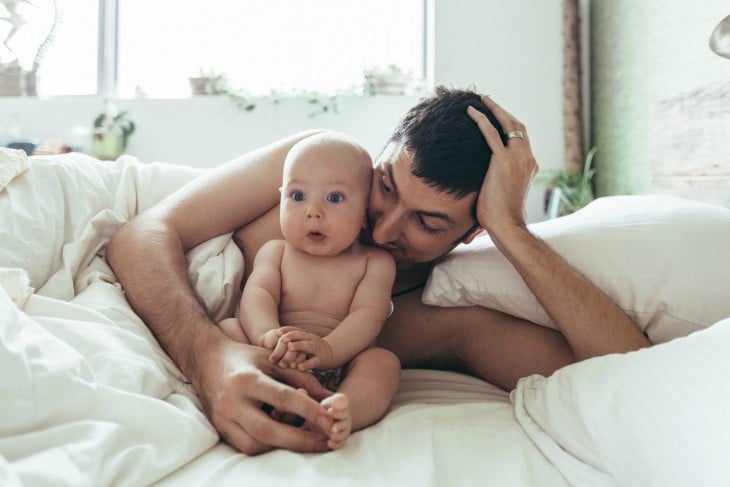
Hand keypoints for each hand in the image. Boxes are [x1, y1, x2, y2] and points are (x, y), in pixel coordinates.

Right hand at [194, 335, 332, 454]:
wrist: (206, 360)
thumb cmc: (246, 358)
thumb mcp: (274, 361)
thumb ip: (303, 380)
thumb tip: (332, 400)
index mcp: (246, 379)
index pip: (282, 398)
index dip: (308, 410)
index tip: (330, 419)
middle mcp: (231, 401)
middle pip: (268, 430)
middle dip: (300, 440)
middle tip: (326, 441)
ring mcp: (223, 418)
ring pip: (255, 444)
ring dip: (284, 446)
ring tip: (308, 440)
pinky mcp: (220, 429)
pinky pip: (246, 446)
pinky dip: (268, 446)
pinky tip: (284, 439)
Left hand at [270, 326, 333, 370]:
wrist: (332, 353)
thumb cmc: (312, 349)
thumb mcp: (304, 342)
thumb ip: (293, 341)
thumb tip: (274, 342)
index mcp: (306, 335)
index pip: (296, 330)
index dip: (287, 330)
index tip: (277, 332)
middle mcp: (311, 340)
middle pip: (301, 336)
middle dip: (292, 336)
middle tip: (282, 339)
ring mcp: (317, 350)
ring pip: (308, 346)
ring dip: (299, 346)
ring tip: (290, 347)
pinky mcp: (321, 360)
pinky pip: (314, 361)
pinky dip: (307, 364)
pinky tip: (300, 367)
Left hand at [466, 96, 538, 238]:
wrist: (507, 226)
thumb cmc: (501, 221)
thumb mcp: (501, 200)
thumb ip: (492, 198)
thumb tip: (471, 230)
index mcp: (530, 166)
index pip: (522, 140)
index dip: (511, 126)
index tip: (498, 119)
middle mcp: (527, 158)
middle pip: (519, 127)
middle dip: (504, 112)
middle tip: (489, 102)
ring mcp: (517, 158)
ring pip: (508, 124)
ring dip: (495, 109)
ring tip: (483, 100)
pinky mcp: (502, 160)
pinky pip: (491, 133)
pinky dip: (481, 120)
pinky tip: (471, 112)